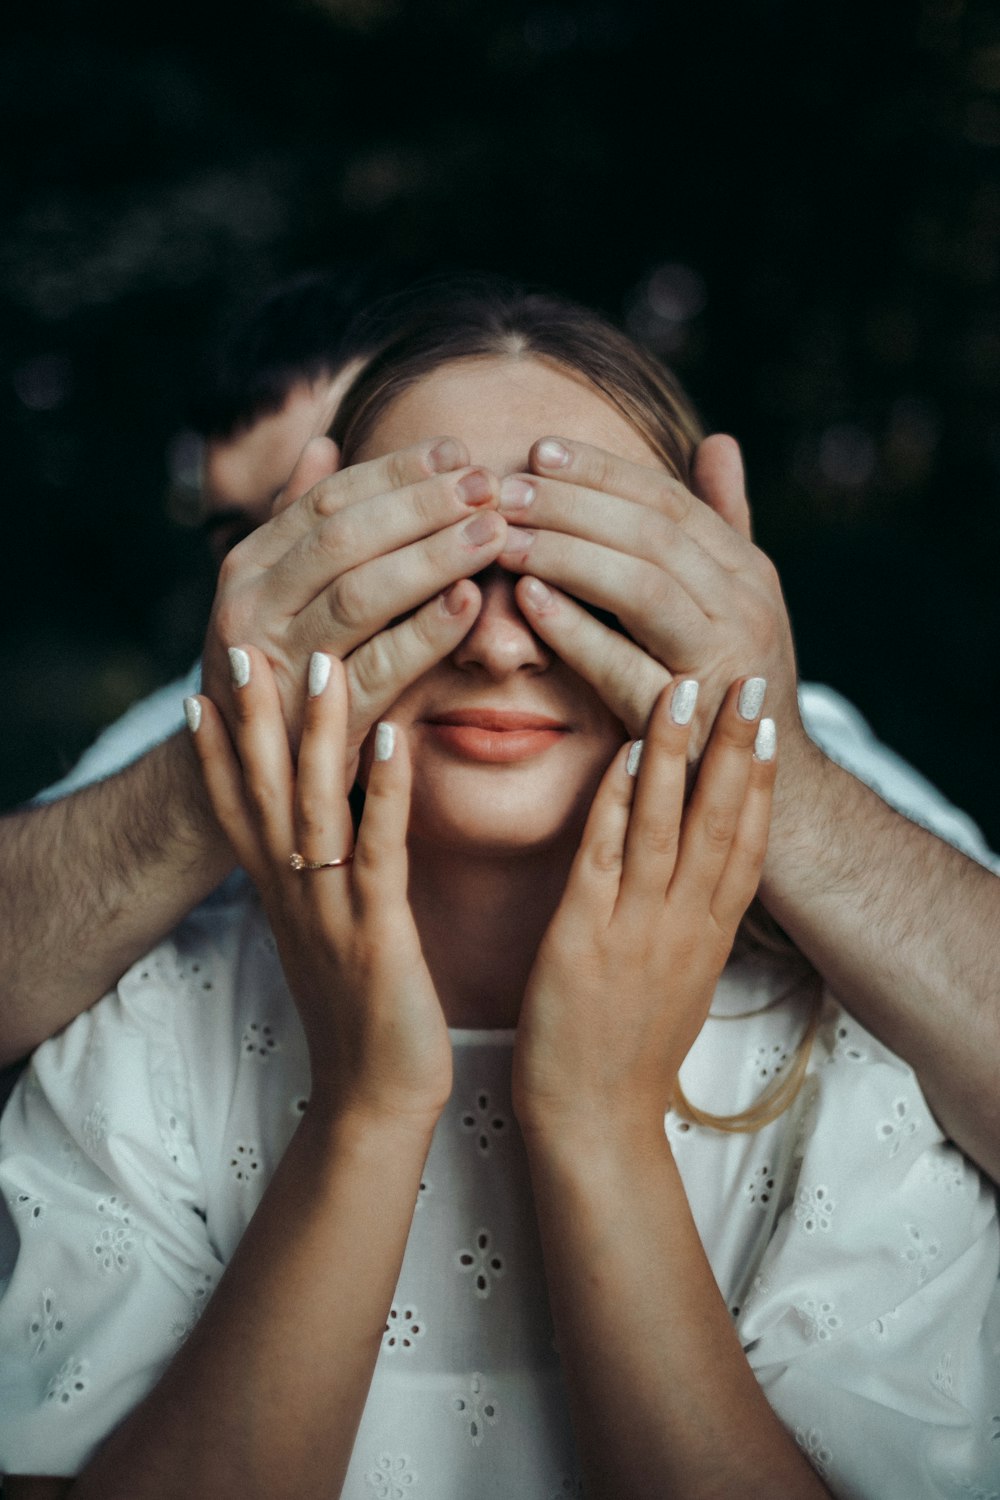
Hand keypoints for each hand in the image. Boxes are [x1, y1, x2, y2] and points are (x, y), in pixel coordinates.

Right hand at [187, 648, 451, 1123]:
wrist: (374, 1100)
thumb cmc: (360, 1018)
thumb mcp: (325, 939)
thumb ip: (319, 884)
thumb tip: (322, 840)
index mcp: (280, 895)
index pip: (235, 809)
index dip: (214, 751)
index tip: (202, 688)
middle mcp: (293, 894)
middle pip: (262, 792)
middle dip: (250, 719)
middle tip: (239, 644)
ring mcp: (331, 910)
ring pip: (315, 806)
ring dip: (316, 733)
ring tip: (318, 663)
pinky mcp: (378, 931)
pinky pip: (378, 847)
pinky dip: (385, 790)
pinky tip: (395, 736)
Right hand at [201, 435, 507, 783]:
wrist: (245, 781)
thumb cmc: (277, 673)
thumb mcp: (273, 596)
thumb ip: (297, 523)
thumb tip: (324, 443)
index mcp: (247, 569)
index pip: (326, 500)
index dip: (394, 471)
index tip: (457, 450)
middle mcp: (252, 610)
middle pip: (345, 539)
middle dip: (421, 505)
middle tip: (488, 483)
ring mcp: (281, 668)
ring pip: (361, 596)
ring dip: (431, 558)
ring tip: (493, 533)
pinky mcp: (320, 722)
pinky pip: (380, 668)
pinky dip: (427, 633)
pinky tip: (472, 603)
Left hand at [499, 434, 803, 758]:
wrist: (766, 781)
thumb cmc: (733, 680)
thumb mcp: (738, 600)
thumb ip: (723, 524)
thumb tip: (717, 442)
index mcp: (748, 571)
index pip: (670, 500)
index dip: (602, 471)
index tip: (539, 451)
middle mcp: (744, 608)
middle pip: (652, 534)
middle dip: (572, 505)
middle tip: (506, 491)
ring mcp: (721, 661)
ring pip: (641, 587)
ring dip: (566, 555)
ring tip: (505, 540)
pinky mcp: (687, 717)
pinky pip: (625, 664)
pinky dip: (574, 629)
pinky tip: (527, 601)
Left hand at [512, 679, 775, 1139]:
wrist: (594, 1125)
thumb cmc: (628, 1059)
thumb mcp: (680, 987)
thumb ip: (691, 931)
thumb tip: (698, 888)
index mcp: (709, 938)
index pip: (747, 846)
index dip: (763, 784)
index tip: (774, 727)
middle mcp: (684, 925)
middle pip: (719, 821)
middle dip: (734, 748)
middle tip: (748, 682)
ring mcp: (637, 929)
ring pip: (666, 825)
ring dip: (676, 754)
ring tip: (685, 691)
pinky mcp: (583, 936)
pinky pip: (603, 855)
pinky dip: (615, 802)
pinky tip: (621, 755)